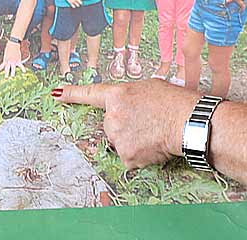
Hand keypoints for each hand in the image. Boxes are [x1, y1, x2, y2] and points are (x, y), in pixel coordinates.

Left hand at [0, 41, 25, 76]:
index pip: (1, 66)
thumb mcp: (6, 54)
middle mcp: (8, 61)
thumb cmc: (9, 47)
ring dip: (13, 72)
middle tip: (6, 78)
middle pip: (7, 68)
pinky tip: (24, 71)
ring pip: (13, 68)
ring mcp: (13, 61)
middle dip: (6, 73)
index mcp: (5, 60)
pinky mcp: (18, 60)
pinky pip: (21, 65)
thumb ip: (6, 59)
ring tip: (12, 76)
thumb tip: (7, 62)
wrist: (13, 44)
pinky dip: (23, 68)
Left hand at [58, 80, 200, 169]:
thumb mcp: (150, 88)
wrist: (190, 122)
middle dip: (126, 126)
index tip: (57, 95)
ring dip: (134, 141)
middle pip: (111, 125)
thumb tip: (128, 108)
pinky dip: (141, 155)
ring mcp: (118, 137)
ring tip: (154, 133)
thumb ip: (130, 97)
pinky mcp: (126, 155)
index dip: (72, 94)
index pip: (90, 94)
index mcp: (119, 94)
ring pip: (120, 142)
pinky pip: (129, 158)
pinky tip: (154, 145)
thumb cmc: (176, 102)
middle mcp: (113, 115)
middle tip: (148, 123)